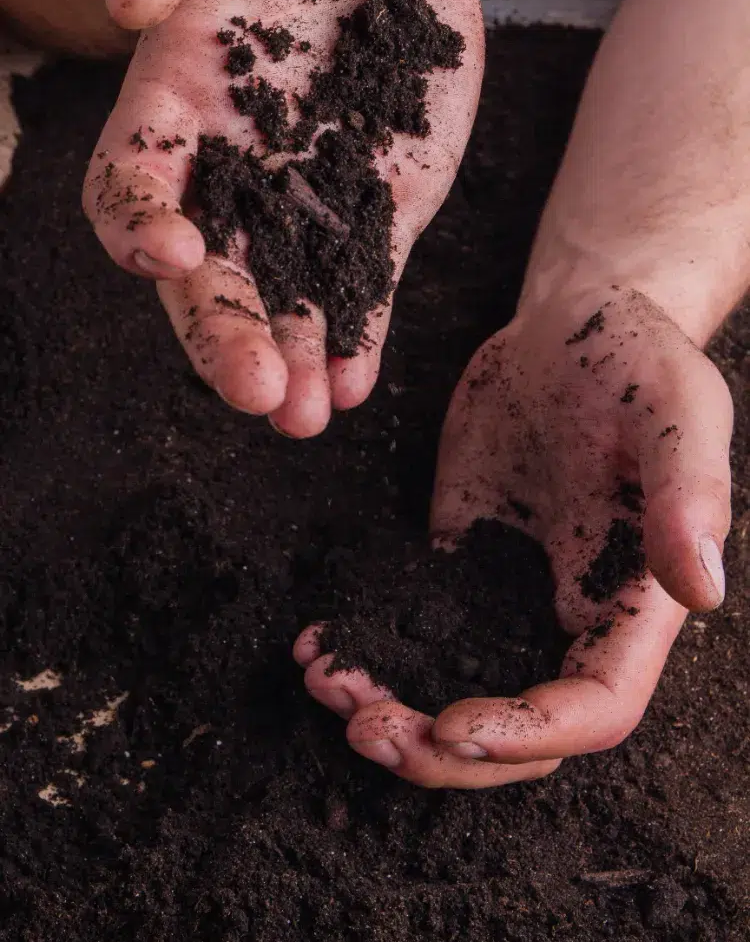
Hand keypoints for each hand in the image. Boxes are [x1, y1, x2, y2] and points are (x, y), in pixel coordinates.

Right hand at [82, 0, 482, 436]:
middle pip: (209, 271)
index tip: (172, 253)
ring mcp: (304, 195)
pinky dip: (356, 336)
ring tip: (308, 416)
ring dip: (293, 359)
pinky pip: (360, 284)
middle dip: (225, 332)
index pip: (130, 179)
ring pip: (284, 296)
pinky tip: (356, 381)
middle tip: (256, 392)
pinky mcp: (374, 208)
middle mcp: (232, 166)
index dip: (138, 221)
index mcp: (176, 95)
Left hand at [294, 286, 732, 785]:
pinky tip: (317, 646)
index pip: (595, 707)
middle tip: (363, 726)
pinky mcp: (460, 556)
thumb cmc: (638, 353)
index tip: (453, 724)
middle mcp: (571, 610)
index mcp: (634, 597)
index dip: (528, 734)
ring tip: (325, 686)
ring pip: (458, 687)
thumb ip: (689, 493)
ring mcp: (509, 589)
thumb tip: (701, 590)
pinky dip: (369, 647)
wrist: (572, 318)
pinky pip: (414, 624)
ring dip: (395, 709)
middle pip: (517, 731)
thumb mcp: (678, 406)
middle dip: (443, 749)